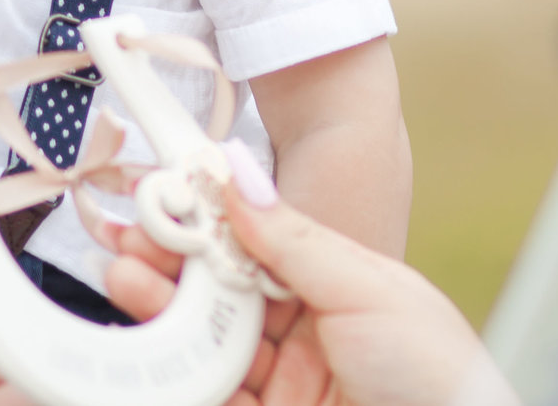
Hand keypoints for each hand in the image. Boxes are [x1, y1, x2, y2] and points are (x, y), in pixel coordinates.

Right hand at [98, 180, 504, 405]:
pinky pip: (209, 395)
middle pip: (219, 296)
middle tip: (123, 244)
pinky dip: (173, 374)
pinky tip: (146, 346)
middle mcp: (305, 336)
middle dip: (167, 269)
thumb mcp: (368, 288)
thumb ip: (293, 236)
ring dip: (158, 313)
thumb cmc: (436, 369)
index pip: (251, 252)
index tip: (158, 203)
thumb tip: (235, 173)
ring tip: (121, 279)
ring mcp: (285, 385)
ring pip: (204, 344)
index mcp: (332, 291)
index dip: (203, 228)